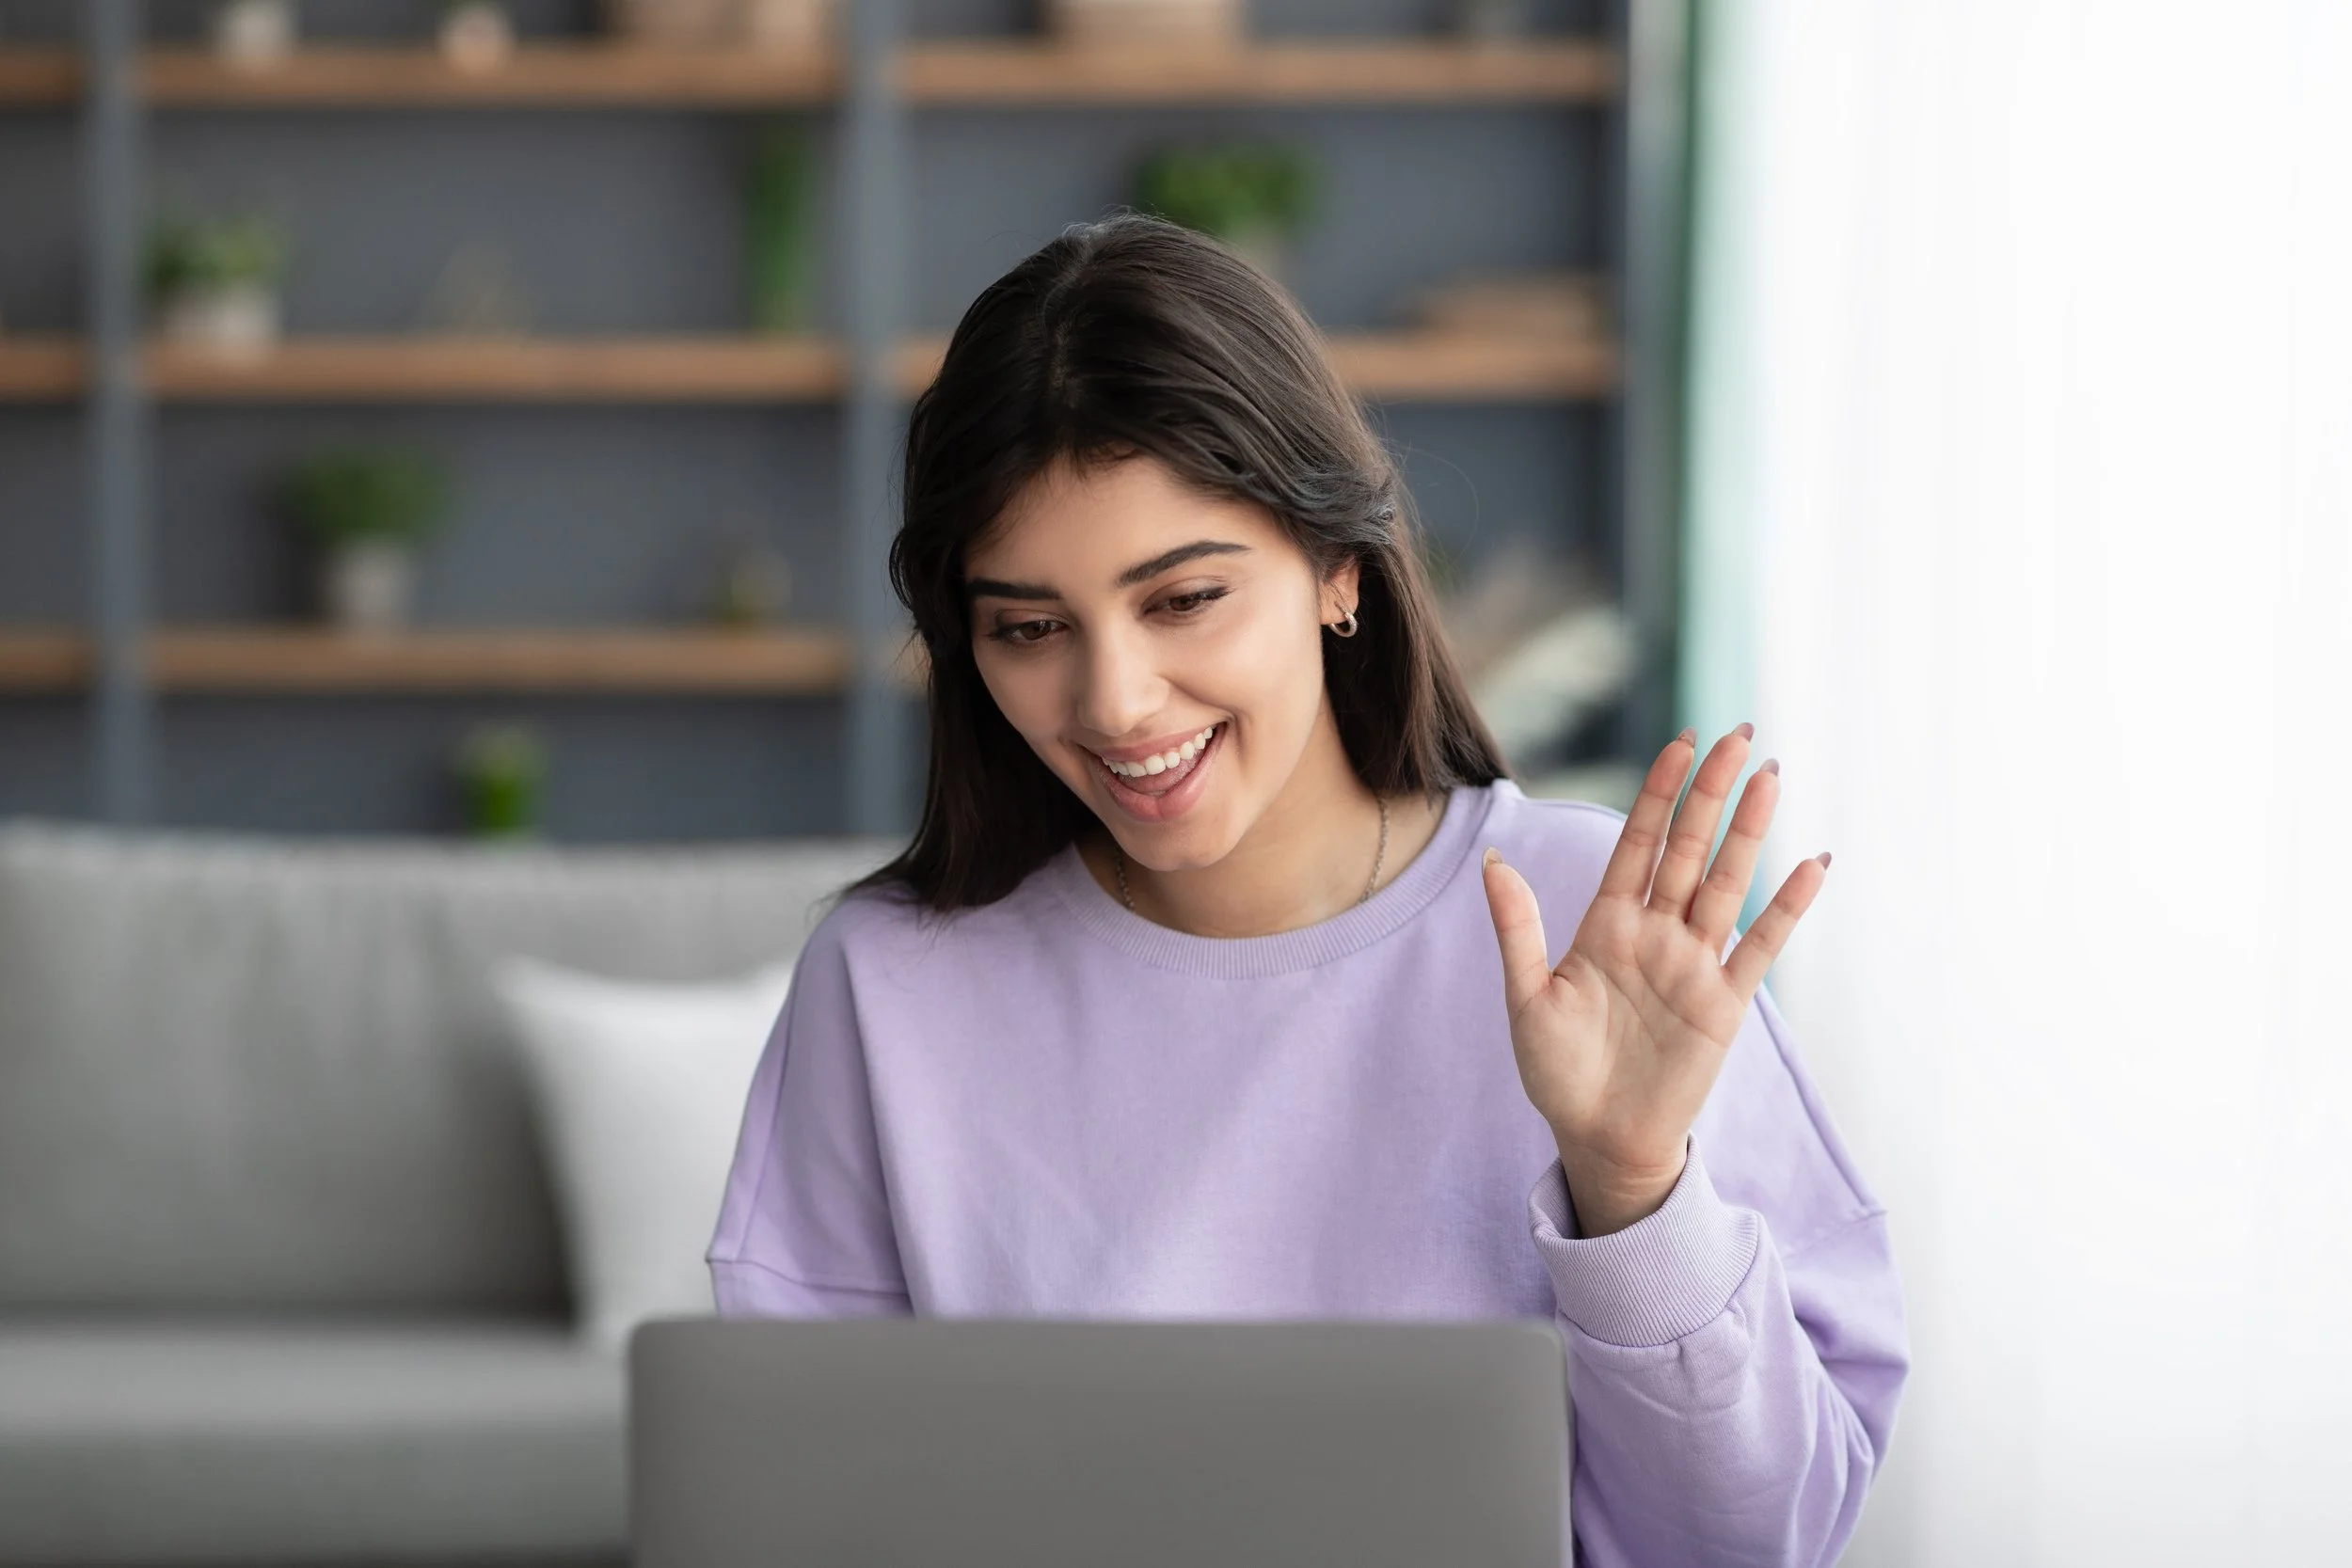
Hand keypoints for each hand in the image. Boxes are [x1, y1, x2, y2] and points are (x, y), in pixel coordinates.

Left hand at [1482, 725, 1828, 1235]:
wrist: (1598, 1138)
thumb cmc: (1557, 1072)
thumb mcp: (1527, 998)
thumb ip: (1518, 930)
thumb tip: (1493, 861)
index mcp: (1607, 923)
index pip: (1639, 842)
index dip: (1660, 793)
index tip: (1681, 742)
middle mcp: (1656, 933)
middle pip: (1688, 849)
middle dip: (1712, 793)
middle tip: (1740, 735)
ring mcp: (1694, 964)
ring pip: (1725, 884)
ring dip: (1749, 833)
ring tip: (1772, 777)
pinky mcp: (1725, 1004)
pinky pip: (1760, 947)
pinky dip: (1786, 908)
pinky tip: (1811, 865)